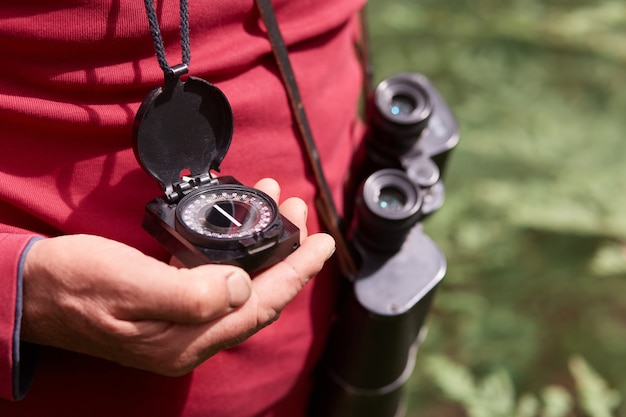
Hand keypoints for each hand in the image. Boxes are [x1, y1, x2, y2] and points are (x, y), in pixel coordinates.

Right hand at [20, 179, 334, 375]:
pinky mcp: (170, 306)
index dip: (298, 272)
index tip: (323, 241)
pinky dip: (236, 251)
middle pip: (259, 294)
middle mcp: (192, 337)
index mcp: (188, 339)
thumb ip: (190, 294)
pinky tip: (237, 229)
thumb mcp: (129, 285)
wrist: (32, 291)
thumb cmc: (75, 284)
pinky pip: (218, 279)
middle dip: (286, 252)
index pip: (262, 304)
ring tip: (274, 205)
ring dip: (264, 247)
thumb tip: (242, 284)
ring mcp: (181, 323)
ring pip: (241, 285)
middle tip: (297, 208)